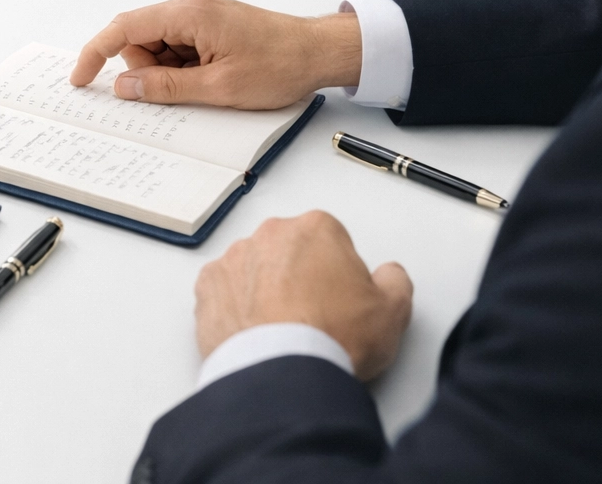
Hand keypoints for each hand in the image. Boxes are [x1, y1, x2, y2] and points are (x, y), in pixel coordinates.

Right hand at [69, 0, 361, 108]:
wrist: (319, 52)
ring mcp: (199, 16)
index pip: (124, 28)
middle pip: (138, 39)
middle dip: (146, 71)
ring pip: (156, 46)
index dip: (95, 53)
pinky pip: (176, 48)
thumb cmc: (278, 65)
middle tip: (181, 91)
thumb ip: (166, 87)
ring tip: (206, 85)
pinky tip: (208, 80)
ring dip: (167, 72)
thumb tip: (124, 87)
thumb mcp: (218, 88)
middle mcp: (189, 8)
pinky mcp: (209, 27)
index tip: (80, 78)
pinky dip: (181, 68)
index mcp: (187, 15)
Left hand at [194, 211, 412, 379]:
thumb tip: (388, 275)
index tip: (340, 298)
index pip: (331, 240)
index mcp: (316, 229)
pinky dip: (235, 306)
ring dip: (265, 289)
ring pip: (254, 268)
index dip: (339, 272)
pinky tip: (254, 331)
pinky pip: (224, 290)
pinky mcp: (207, 286)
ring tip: (281, 328)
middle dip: (299, 275)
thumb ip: (394, 280)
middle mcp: (270, 234)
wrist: (283, 371)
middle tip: (313, 315)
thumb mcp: (392, 311)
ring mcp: (234, 258)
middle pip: (290, 250)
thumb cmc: (333, 338)